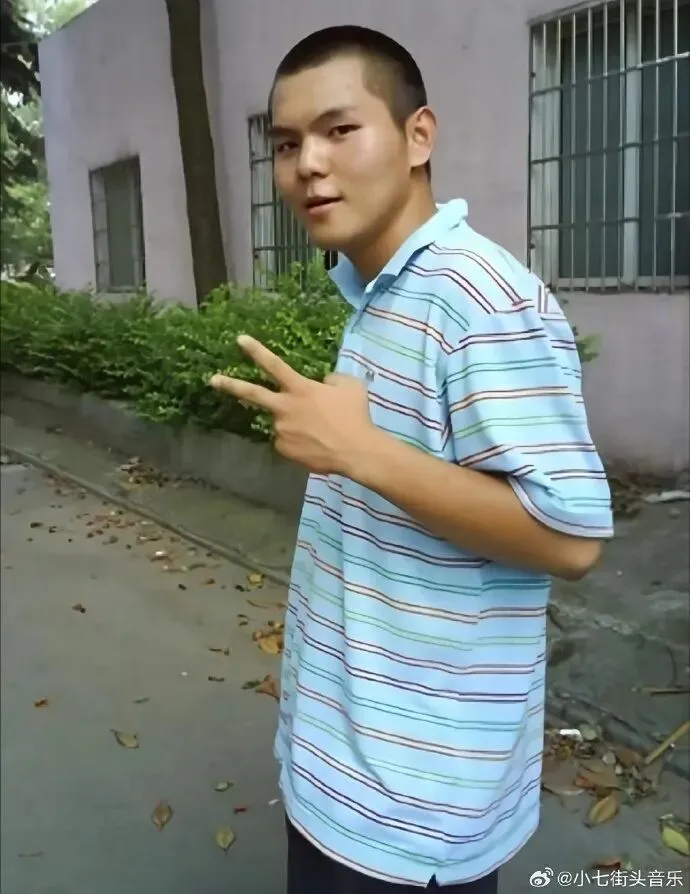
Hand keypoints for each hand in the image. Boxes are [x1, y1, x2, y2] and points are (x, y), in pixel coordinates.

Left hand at [209, 335, 376, 474]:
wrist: (356, 451)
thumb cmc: (355, 415)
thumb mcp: (349, 386)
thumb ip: (331, 380)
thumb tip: (324, 382)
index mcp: (300, 388)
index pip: (274, 364)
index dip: (256, 350)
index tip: (239, 340)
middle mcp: (284, 407)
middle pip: (252, 393)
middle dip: (230, 385)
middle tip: (213, 380)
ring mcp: (281, 430)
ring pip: (281, 422)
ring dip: (294, 423)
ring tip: (318, 432)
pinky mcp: (283, 449)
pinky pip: (287, 441)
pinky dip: (298, 441)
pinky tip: (315, 444)